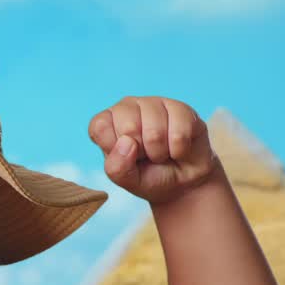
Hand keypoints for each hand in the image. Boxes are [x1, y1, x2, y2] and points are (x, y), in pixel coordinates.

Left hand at [88, 96, 223, 204]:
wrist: (184, 180)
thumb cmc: (150, 176)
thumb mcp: (127, 180)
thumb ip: (117, 167)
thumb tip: (126, 141)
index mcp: (105, 123)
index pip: (100, 126)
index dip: (113, 147)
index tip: (124, 156)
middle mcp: (126, 108)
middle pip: (129, 127)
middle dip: (141, 151)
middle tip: (146, 156)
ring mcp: (153, 104)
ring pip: (155, 131)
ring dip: (161, 152)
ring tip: (162, 153)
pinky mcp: (180, 107)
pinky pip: (179, 133)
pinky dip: (179, 150)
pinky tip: (177, 148)